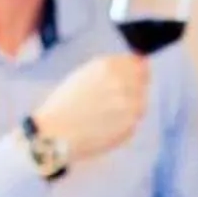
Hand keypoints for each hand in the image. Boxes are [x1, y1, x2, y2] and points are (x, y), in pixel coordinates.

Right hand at [35, 53, 149, 161]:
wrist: (55, 134)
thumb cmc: (65, 104)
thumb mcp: (85, 74)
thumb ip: (113, 67)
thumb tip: (141, 62)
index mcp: (108, 66)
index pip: (139, 63)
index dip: (133, 71)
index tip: (125, 80)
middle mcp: (121, 83)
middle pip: (142, 82)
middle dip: (131, 89)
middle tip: (108, 102)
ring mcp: (128, 105)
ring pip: (140, 103)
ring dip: (128, 107)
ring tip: (103, 115)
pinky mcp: (129, 126)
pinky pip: (132, 121)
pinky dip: (122, 123)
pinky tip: (103, 126)